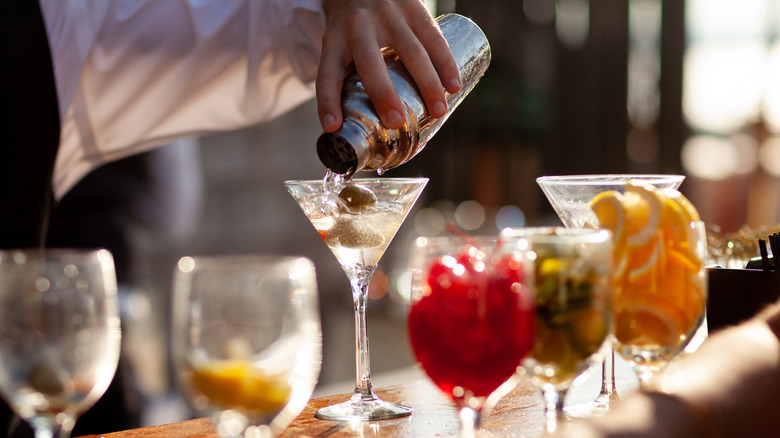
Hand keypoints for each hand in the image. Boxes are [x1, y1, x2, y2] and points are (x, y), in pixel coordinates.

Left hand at [316, 0, 461, 131]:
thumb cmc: (351, 27)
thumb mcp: (339, 45)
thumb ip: (347, 79)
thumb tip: (353, 129)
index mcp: (334, 39)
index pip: (328, 73)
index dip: (328, 101)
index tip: (333, 126)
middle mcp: (359, 26)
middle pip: (370, 62)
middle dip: (384, 93)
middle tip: (396, 121)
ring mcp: (388, 14)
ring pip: (411, 52)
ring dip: (427, 84)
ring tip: (437, 112)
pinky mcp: (414, 8)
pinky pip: (434, 38)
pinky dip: (446, 63)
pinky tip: (454, 86)